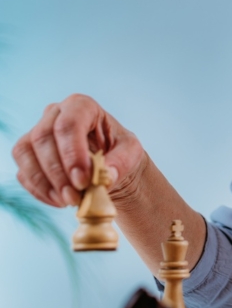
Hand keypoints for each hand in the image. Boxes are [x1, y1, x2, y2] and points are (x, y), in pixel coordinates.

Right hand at [12, 94, 145, 207]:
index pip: (69, 123)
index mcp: (82, 106)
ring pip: (25, 152)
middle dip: (58, 172)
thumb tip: (106, 177)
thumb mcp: (132, 153)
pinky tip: (60, 201)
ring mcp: (37, 133)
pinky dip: (39, 190)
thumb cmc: (121, 152)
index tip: (83, 180)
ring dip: (44, 182)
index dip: (72, 152)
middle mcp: (55, 114)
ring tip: (68, 201)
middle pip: (43, 137)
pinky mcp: (28, 156)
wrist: (109, 166)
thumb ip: (121, 162)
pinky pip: (23, 172)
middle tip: (75, 196)